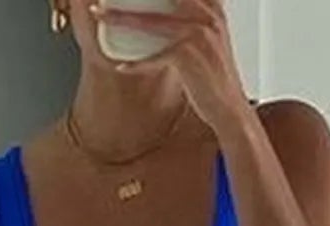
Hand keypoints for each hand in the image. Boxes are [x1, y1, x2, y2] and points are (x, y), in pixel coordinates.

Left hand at [93, 1, 247, 132]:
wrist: (230, 110)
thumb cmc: (216, 79)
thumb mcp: (209, 41)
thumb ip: (191, 21)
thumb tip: (165, 13)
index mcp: (212, 8)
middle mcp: (206, 15)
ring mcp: (198, 34)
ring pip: (151, 21)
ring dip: (121, 19)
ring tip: (99, 15)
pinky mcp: (189, 56)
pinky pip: (155, 57)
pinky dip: (137, 64)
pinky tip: (122, 65)